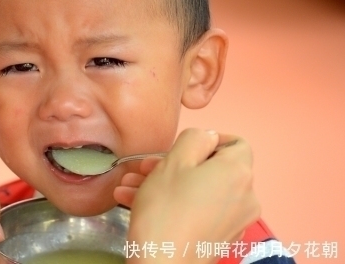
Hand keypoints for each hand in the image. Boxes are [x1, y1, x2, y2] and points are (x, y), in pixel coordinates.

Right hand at [114, 128, 259, 262]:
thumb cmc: (167, 210)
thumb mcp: (174, 161)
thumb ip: (195, 138)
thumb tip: (207, 138)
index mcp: (238, 172)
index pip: (236, 143)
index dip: (209, 140)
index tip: (182, 146)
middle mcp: (245, 196)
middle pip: (212, 169)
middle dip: (174, 164)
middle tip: (144, 167)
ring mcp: (234, 220)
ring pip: (199, 190)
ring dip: (165, 184)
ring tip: (130, 187)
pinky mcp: (220, 237)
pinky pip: (199, 210)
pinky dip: (175, 203)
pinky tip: (137, 203)